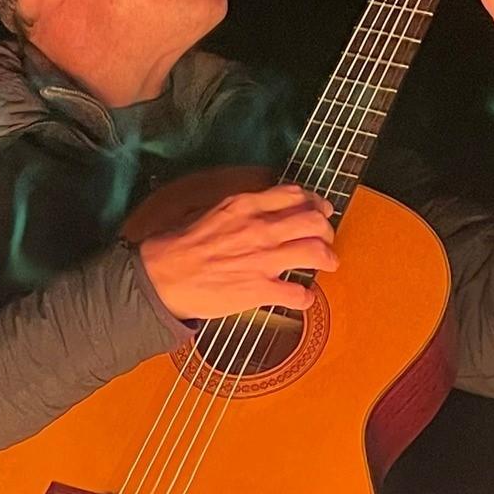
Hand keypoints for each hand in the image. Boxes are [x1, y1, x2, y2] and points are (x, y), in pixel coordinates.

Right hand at [136, 184, 338, 319]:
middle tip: (326, 238)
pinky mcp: (260, 290)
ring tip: (329, 264)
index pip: (295, 195)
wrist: (164, 276)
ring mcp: (263, 260)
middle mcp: (261, 229)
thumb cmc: (182, 245)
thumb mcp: (214, 211)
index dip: (314, 202)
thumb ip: (243, 209)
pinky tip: (303, 298)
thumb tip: (265, 210)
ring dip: (329, 259)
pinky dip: (306, 297)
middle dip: (327, 230)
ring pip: (316, 252)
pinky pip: (298, 294)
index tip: (319, 210)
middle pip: (314, 221)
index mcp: (247, 206)